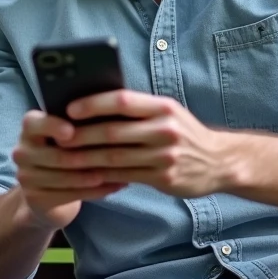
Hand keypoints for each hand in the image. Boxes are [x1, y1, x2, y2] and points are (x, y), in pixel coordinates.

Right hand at [11, 110, 125, 230]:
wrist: (46, 190)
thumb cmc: (64, 151)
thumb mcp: (65, 133)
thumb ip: (78, 122)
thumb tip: (108, 107)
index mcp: (29, 129)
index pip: (34, 123)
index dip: (53, 127)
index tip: (72, 131)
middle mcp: (22, 152)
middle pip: (57, 156)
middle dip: (89, 156)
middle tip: (117, 154)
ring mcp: (26, 177)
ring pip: (66, 178)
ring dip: (97, 175)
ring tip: (123, 171)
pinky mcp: (35, 198)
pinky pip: (70, 195)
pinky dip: (96, 191)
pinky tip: (115, 185)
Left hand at [57, 90, 230, 198]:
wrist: (219, 162)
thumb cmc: (183, 132)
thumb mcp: (167, 112)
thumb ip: (138, 109)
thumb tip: (93, 105)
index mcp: (163, 107)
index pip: (123, 100)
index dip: (94, 104)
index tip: (70, 108)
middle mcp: (165, 129)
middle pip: (113, 131)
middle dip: (82, 135)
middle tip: (58, 137)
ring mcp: (165, 156)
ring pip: (115, 157)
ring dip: (86, 158)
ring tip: (64, 157)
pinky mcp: (164, 178)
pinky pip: (125, 175)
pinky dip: (103, 174)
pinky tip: (86, 173)